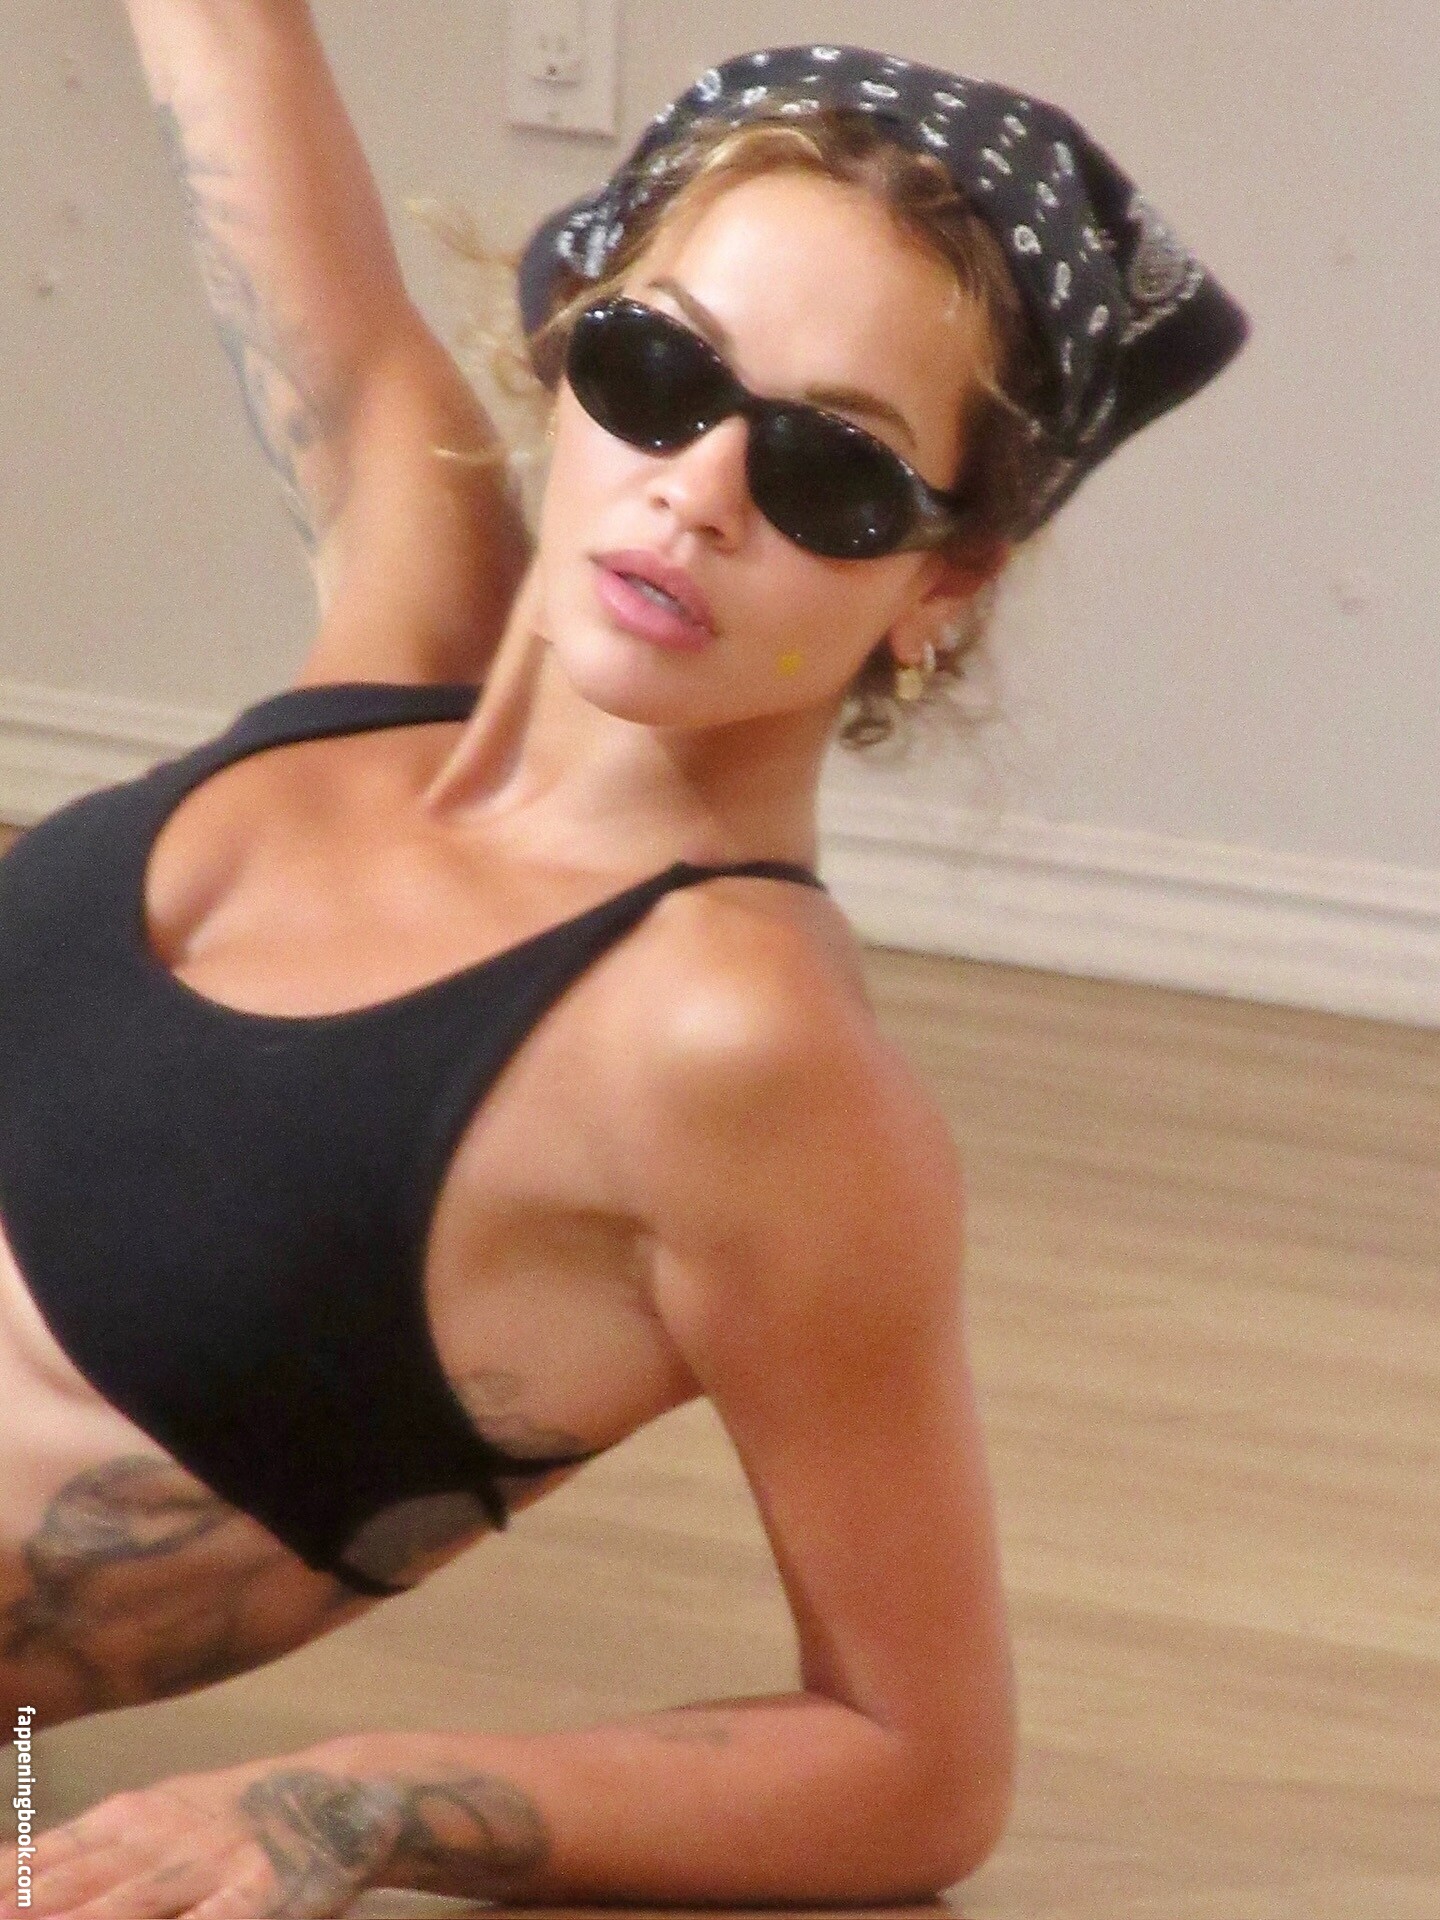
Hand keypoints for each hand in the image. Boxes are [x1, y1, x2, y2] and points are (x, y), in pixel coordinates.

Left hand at [0, 1750, 408, 1918]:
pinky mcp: (261, 1896)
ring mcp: (213, 1865)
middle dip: (26, 1907)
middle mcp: (163, 1838)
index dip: (8, 1880)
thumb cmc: (232, 1818)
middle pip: (77, 1886)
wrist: (341, 1793)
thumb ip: (80, 1849)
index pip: (47, 1858)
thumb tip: (7, 1871)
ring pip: (131, 1906)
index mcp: (132, 1818)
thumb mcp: (154, 1815)